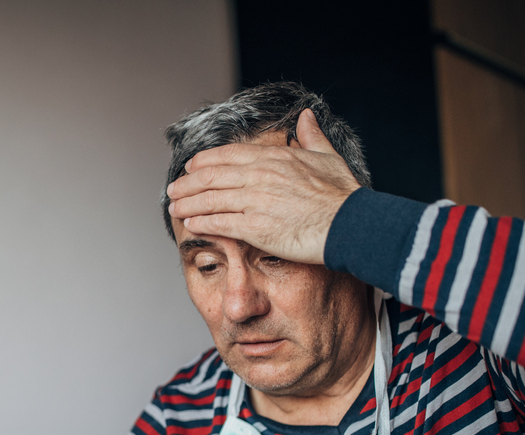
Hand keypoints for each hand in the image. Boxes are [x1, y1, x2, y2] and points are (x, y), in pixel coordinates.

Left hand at [166, 108, 360, 264]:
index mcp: (274, 158)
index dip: (205, 161)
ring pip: (211, 199)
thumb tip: (305, 117)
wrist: (350, 224)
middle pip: (212, 176)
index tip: (192, 166)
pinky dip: (202, 222)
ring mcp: (256, 201)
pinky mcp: (256, 227)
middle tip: (173, 188)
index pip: (229, 155)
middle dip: (188, 183)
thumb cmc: (342, 196)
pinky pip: (220, 222)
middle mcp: (260, 176)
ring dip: (188, 203)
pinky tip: (190, 223)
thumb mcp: (328, 157)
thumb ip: (311, 137)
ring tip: (174, 207)